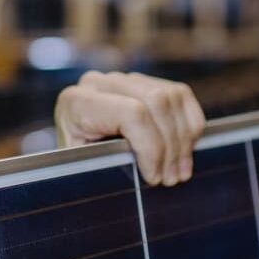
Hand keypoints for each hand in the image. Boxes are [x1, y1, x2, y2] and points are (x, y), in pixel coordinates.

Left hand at [54, 71, 205, 186]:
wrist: (69, 154)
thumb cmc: (76, 166)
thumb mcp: (83, 169)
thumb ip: (108, 164)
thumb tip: (151, 173)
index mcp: (77, 102)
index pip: (131, 113)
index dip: (151, 147)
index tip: (154, 177)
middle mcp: (99, 83)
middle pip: (156, 101)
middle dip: (170, 146)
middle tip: (172, 179)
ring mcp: (122, 79)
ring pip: (172, 97)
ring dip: (183, 139)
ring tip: (179, 171)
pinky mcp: (142, 82)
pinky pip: (179, 94)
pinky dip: (190, 123)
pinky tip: (185, 150)